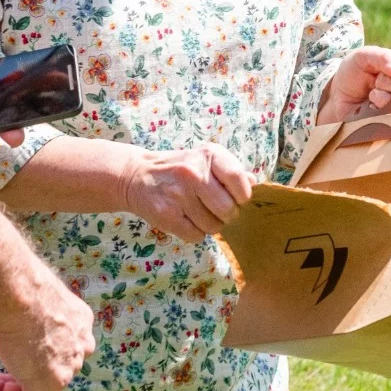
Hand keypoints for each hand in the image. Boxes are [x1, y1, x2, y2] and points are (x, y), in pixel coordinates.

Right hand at [0, 265, 95, 390]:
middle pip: (47, 368)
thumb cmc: (17, 286)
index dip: (29, 352)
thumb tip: (9, 304)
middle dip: (14, 375)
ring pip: (36, 390)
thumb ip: (29, 310)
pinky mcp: (50, 386)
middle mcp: (79, 345)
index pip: (59, 345)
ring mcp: (67, 366)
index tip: (7, 349)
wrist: (17, 292)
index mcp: (79, 319)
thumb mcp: (30, 296)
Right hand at [121, 142, 254, 242]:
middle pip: (228, 210)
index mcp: (209, 155)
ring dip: (209, 225)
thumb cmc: (179, 168)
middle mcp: (194, 172)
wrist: (137, 175)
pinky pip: (195, 236)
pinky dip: (193, 232)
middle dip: (225, 215)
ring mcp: (179, 194)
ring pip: (213, 227)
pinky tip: (184, 218)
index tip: (234, 197)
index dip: (241, 196)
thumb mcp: (205, 160)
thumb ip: (231, 171)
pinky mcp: (166, 214)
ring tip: (196, 211)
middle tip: (214, 208)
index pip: (240, 182)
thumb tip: (254, 183)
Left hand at [318, 46, 390, 124]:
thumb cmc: (355, 71)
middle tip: (373, 91)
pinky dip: (379, 120)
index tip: (376, 77)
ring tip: (372, 102)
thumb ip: (383, 57)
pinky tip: (371, 113)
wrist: (338, 95)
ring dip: (381, 108)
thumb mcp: (364, 57)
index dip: (389, 80)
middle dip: (385, 95)